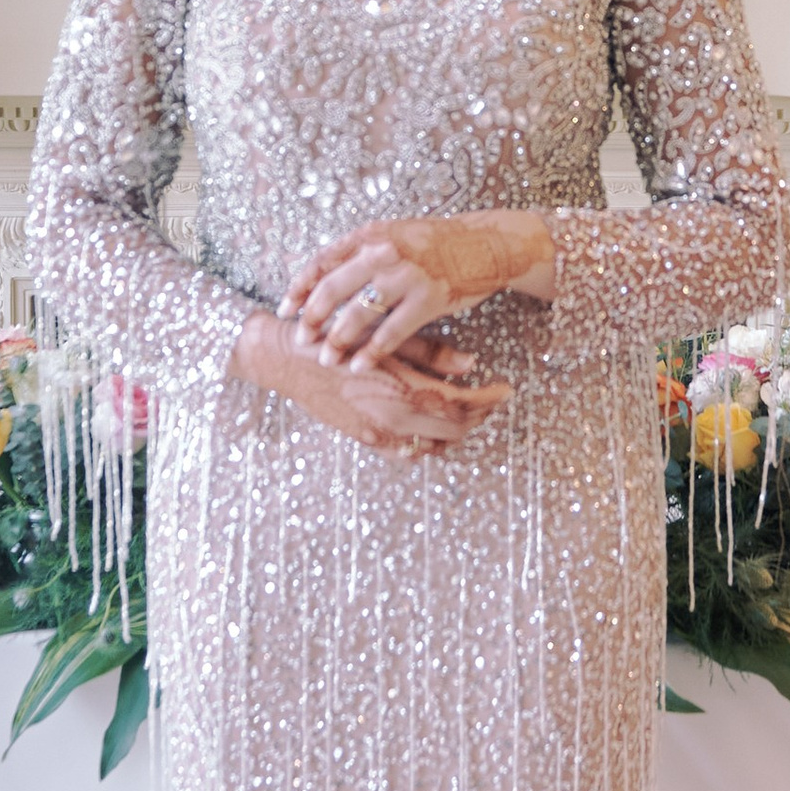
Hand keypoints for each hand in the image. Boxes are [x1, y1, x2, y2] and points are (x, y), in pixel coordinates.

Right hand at [230, 311, 508, 457]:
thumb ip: (431, 353)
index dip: (490, 400)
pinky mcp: (364, 440)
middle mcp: (393, 421)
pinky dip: (428, 442)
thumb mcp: (385, 337)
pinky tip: (432, 423)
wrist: (284, 358)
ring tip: (468, 407)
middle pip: (455, 430)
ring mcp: (377, 435)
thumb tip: (472, 364)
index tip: (505, 388)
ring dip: (455, 430)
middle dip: (479, 415)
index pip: (462, 406)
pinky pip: (408, 453)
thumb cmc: (334, 336)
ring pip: (434, 445)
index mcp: (402, 391)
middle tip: (491, 397)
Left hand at [280, 215, 556, 371]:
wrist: (486, 244)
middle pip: (333, 289)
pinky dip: (373, 352)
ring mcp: (406, 276)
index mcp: (370, 235)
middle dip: (312, 318)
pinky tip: (360, 365)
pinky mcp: (429, 299)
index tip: (285, 309)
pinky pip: (392, 331)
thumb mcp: (392, 234)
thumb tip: (318, 270)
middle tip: (300, 339)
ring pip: (359, 313)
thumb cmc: (435, 242)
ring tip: (326, 358)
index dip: (300, 287)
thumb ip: (359, 250)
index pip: (322, 261)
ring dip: (338, 340)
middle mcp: (384, 253)